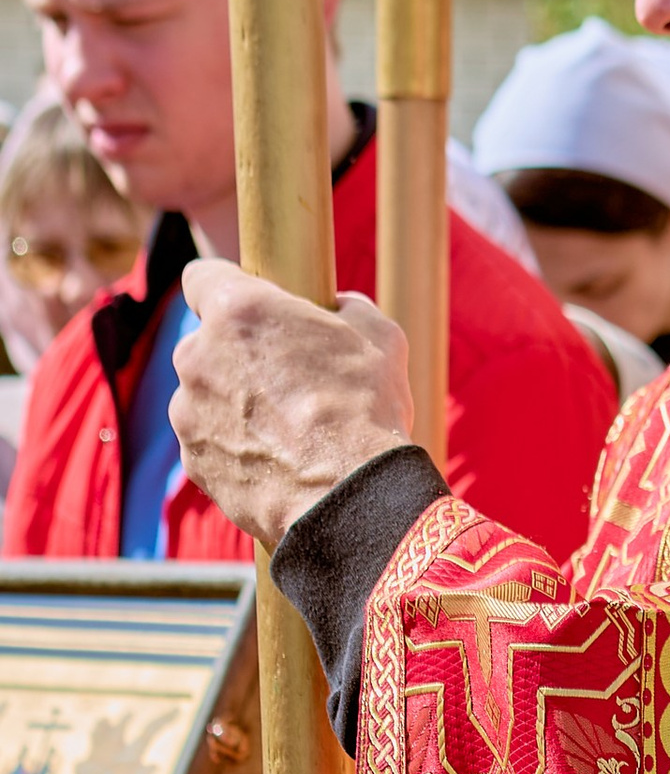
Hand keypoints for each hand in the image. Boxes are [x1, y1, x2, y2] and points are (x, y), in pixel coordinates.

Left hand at [171, 260, 411, 548]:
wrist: (351, 497)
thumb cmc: (367, 408)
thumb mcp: (378, 335)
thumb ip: (346, 307)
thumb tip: (339, 306)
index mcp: (237, 310)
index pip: (202, 276)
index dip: (227, 289)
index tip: (249, 307)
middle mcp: (197, 354)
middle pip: (206, 342)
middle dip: (237, 356)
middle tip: (286, 380)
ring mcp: (188, 411)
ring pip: (206, 396)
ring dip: (234, 405)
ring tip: (287, 432)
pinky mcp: (193, 460)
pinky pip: (211, 444)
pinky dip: (236, 450)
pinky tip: (278, 464)